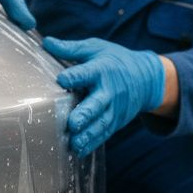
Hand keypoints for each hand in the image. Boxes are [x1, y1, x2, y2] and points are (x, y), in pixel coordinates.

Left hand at [42, 37, 164, 156]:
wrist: (146, 78)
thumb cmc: (115, 61)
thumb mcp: (95, 49)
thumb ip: (70, 49)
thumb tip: (46, 42)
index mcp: (102, 69)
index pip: (88, 73)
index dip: (75, 76)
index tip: (62, 80)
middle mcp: (109, 91)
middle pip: (97, 103)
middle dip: (85, 114)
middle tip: (73, 123)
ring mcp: (114, 109)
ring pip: (101, 123)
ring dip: (88, 134)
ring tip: (74, 143)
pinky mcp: (115, 122)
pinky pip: (104, 134)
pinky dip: (93, 143)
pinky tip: (79, 151)